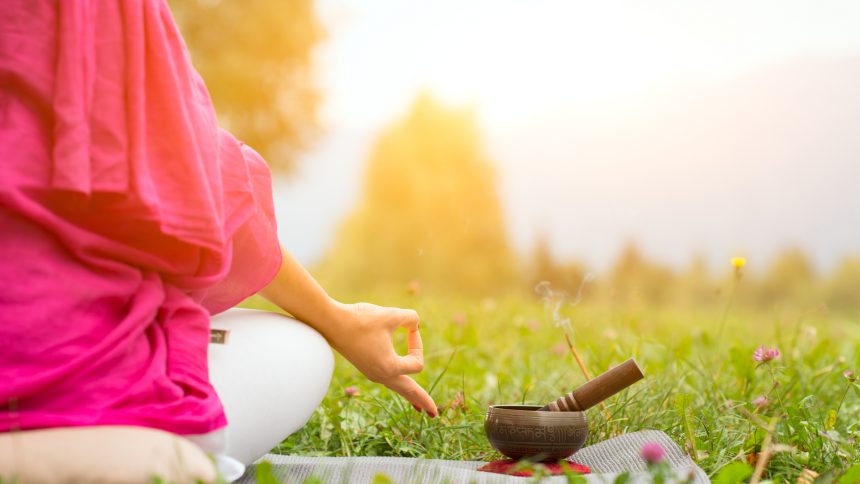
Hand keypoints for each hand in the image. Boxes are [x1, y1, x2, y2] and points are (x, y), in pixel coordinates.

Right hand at [327, 302, 436, 416]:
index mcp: (389, 367)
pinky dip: (398, 385)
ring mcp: (372, 373)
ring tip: (419, 407)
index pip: (417, 362)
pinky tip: (399, 384)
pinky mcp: (366, 368)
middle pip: (408, 391)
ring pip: (397, 388)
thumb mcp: (391, 315)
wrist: (330, 322)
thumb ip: (411, 318)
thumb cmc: (360, 319)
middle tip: (434, 413)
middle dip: (422, 400)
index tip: (410, 328)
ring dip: (410, 395)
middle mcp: (381, 375)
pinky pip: (387, 380)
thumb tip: (415, 324)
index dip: (418, 343)